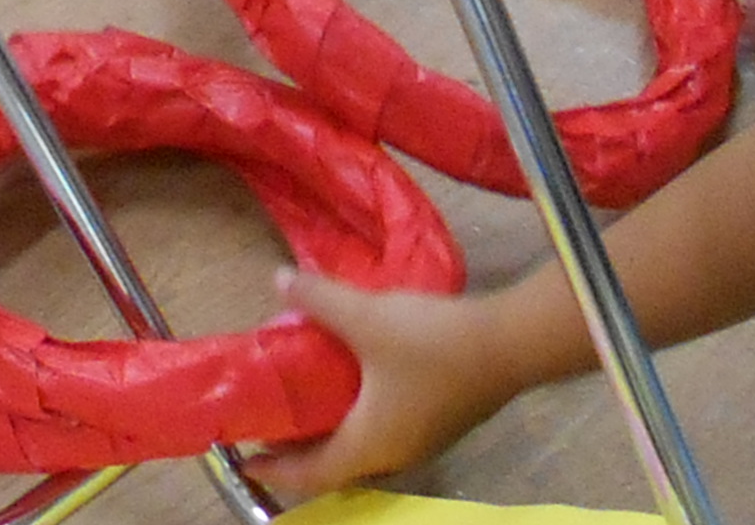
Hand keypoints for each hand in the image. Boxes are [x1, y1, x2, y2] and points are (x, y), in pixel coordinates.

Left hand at [250, 275, 535, 502]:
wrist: (510, 344)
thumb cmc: (431, 343)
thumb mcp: (365, 317)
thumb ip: (319, 300)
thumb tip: (278, 280)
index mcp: (369, 446)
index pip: (312, 475)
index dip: (275, 470)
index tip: (244, 458)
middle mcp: (394, 456)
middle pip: (336, 465)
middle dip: (300, 449)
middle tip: (270, 421)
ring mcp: (421, 442)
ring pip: (363, 449)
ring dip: (331, 431)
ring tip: (305, 397)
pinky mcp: (440, 422)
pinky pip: (385, 431)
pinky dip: (358, 417)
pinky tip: (353, 379)